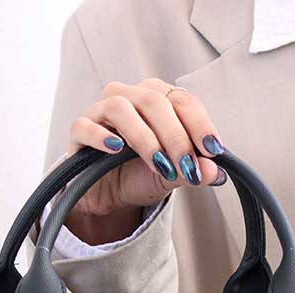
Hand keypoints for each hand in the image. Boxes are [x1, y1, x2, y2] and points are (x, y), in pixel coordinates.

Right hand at [62, 78, 226, 243]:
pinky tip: (116, 150)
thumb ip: (193, 172)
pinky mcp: (79, 130)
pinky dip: (101, 136)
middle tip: (188, 167)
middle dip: (176, 137)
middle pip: (154, 102)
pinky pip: (85, 125)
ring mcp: (101, 110)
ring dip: (145, 139)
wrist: (108, 193)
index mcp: (158, 100)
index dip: (199, 123)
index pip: (182, 100)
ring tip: (160, 165)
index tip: (213, 150)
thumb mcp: (173, 176)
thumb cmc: (141, 174)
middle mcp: (130, 96)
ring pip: (121, 108)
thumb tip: (215, 172)